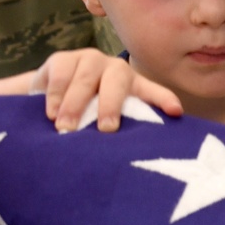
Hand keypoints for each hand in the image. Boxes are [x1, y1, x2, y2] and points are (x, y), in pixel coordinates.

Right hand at [29, 49, 182, 131]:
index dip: (164, 100)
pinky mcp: (62, 59)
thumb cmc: (88, 116)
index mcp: (134, 86)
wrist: (49, 98)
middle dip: (111, 106)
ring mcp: (89, 61)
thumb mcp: (108, 125)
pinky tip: (50, 113)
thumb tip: (131, 165)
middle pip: (117, 84)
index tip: (175, 112)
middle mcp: (115, 71)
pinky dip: (55, 96)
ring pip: (85, 80)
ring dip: (75, 105)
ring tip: (66, 128)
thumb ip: (123, 134)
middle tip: (106, 129)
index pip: (153, 92)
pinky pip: (61, 75)